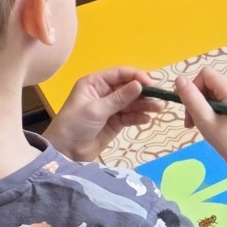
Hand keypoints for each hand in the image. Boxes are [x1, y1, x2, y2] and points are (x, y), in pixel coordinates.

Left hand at [44, 66, 164, 162]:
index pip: (119, 74)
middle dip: (144, 92)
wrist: (65, 152)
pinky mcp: (115, 123)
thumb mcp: (96, 110)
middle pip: (128, 88)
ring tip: (159, 109)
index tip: (151, 83)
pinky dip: (139, 117)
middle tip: (160, 97)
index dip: (136, 76)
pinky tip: (147, 119)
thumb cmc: (75, 125)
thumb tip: (140, 85)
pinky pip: (130, 116)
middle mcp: (103, 93)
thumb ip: (119, 98)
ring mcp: (110, 108)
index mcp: (94, 83)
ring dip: (145, 105)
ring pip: (131, 103)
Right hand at [176, 66, 226, 171]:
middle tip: (193, 123)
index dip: (193, 87)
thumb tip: (180, 79)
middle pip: (214, 84)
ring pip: (222, 93)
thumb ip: (191, 98)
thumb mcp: (205, 121)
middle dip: (200, 101)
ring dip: (210, 106)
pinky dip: (223, 109)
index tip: (186, 107)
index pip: (206, 74)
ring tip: (208, 127)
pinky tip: (222, 126)